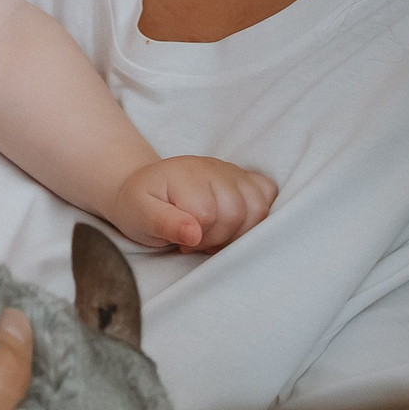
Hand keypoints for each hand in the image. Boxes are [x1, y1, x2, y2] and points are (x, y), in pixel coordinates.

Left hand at [114, 156, 278, 251]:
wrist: (144, 189)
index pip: (208, 215)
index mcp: (186, 175)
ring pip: (258, 208)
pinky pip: (268, 193)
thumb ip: (165, 224)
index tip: (181, 241)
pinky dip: (258, 214)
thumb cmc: (141, 206)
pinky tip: (235, 223)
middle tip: (196, 241)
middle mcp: (213, 168)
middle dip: (217, 238)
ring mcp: (232, 171)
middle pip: (237, 213)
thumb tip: (193, 234)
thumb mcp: (140, 217)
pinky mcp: (244, 178)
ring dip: (239, 232)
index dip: (197, 238)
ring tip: (214, 235)